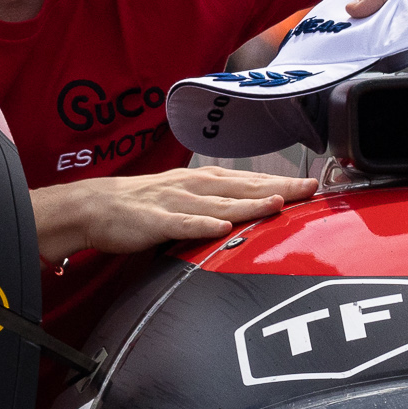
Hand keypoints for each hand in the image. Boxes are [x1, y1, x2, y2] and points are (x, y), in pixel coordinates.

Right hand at [33, 163, 315, 258]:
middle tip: (311, 189)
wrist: (93, 207)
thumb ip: (216, 205)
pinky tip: (221, 227)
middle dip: (279, 187)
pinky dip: (201, 225)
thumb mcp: (184, 200)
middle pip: (243, 187)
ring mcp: (173, 202)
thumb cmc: (142, 206)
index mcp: (202, 182)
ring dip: (249, 203)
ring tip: (278, 203)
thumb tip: (250, 212)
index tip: (314, 186)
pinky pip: (180, 224)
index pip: (249, 181)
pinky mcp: (153, 221)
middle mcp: (193, 186)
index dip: (282, 181)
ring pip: (218, 203)